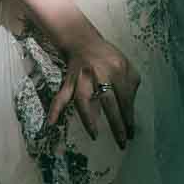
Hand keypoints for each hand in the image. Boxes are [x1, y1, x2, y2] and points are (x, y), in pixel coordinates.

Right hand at [47, 27, 139, 144]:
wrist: (84, 42)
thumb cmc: (108, 57)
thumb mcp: (126, 65)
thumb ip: (131, 84)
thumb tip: (129, 109)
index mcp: (116, 69)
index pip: (124, 97)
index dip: (128, 116)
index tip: (131, 133)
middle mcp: (99, 73)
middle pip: (107, 101)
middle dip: (116, 124)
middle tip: (121, 142)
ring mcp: (82, 78)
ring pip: (83, 100)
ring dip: (88, 118)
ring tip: (94, 135)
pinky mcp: (69, 81)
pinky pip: (61, 96)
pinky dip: (55, 109)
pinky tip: (51, 123)